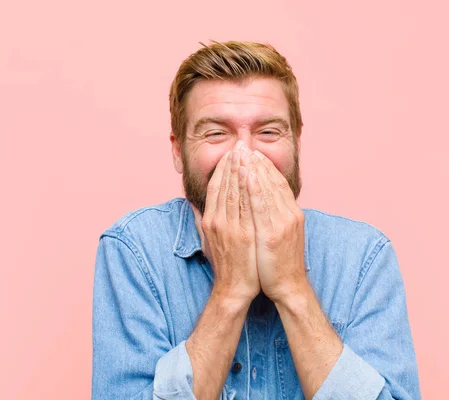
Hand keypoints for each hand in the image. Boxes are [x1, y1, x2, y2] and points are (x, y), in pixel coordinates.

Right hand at [192, 141, 259, 303]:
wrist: (234, 289)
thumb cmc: (226, 265)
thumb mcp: (209, 240)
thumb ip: (204, 221)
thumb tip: (197, 207)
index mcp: (210, 220)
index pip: (215, 187)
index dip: (222, 168)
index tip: (230, 153)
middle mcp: (217, 221)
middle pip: (224, 185)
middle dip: (231, 163)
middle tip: (238, 144)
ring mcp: (230, 227)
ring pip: (233, 191)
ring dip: (239, 169)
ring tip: (244, 152)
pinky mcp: (243, 234)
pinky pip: (245, 205)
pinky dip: (247, 187)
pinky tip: (251, 173)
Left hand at [242, 149, 306, 302]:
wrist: (288, 287)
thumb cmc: (278, 263)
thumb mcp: (277, 235)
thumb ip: (271, 218)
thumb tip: (260, 206)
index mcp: (290, 213)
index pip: (277, 183)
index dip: (265, 167)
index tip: (253, 153)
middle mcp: (289, 214)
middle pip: (272, 182)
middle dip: (258, 163)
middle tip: (245, 146)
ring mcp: (282, 223)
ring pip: (267, 190)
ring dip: (254, 169)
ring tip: (244, 153)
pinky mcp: (273, 234)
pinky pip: (262, 206)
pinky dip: (255, 188)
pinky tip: (247, 175)